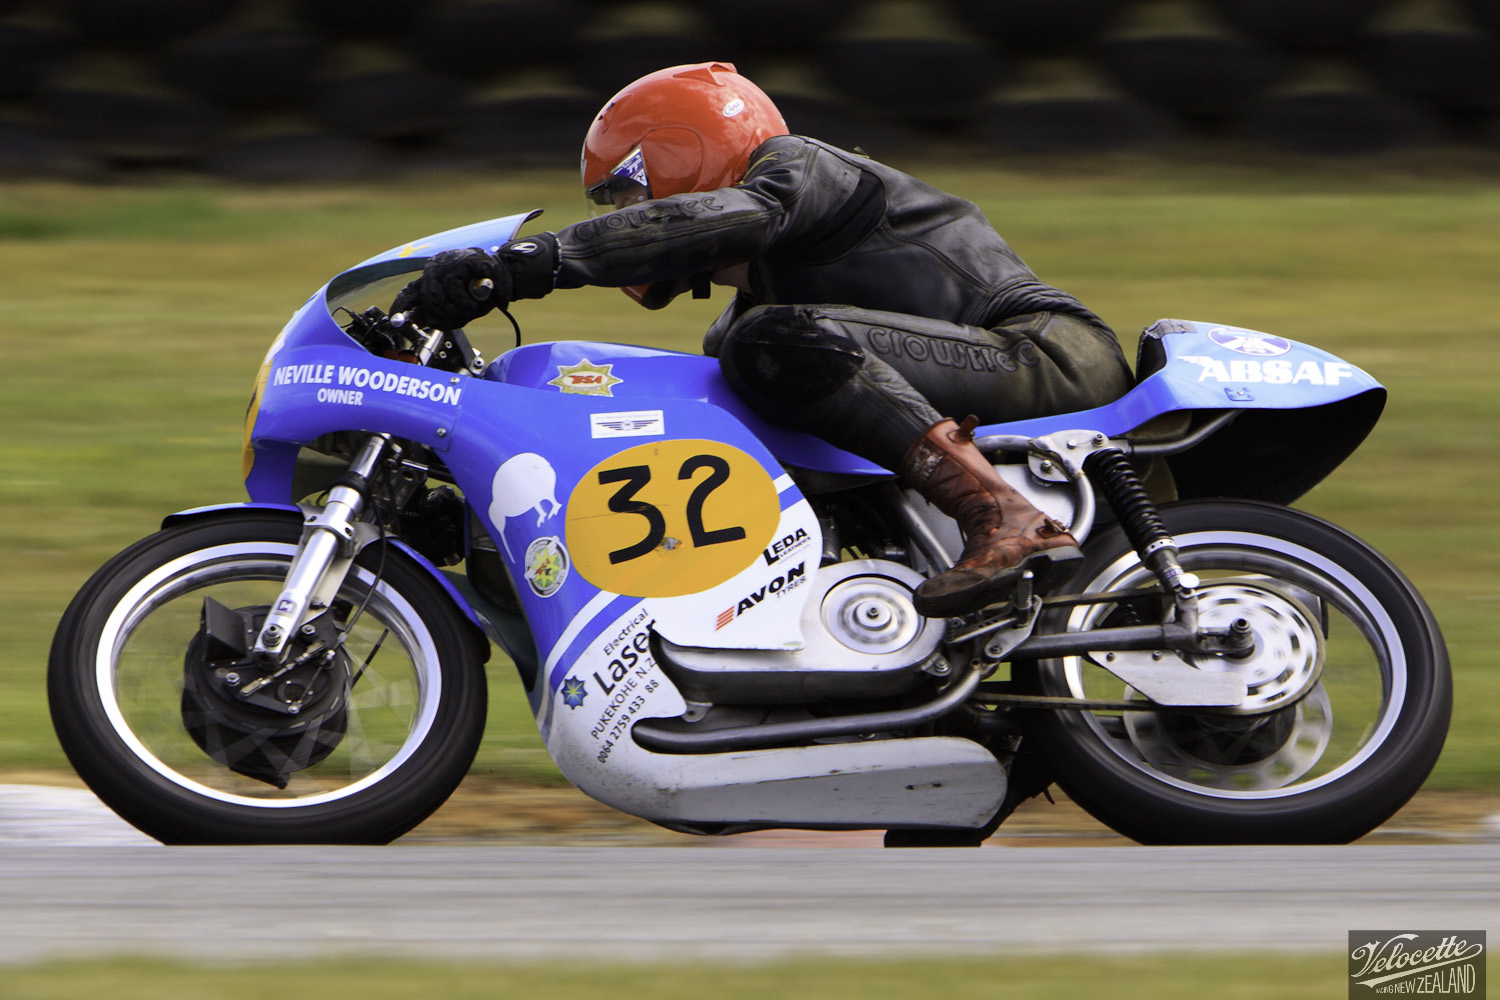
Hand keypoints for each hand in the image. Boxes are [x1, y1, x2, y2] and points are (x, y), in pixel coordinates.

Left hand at [391, 248, 512, 329]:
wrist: (508, 272)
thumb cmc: (486, 289)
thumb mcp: (461, 302)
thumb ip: (442, 310)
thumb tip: (423, 320)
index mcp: (433, 278)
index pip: (410, 293)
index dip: (402, 308)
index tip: (396, 321)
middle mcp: (435, 269)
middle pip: (426, 300)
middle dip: (442, 316)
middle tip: (461, 318)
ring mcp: (447, 264)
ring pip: (438, 297)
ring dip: (456, 311)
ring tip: (471, 311)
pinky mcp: (460, 262)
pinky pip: (453, 289)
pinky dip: (464, 302)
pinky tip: (473, 304)